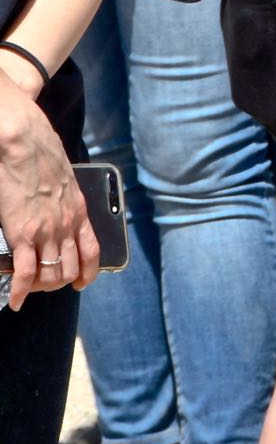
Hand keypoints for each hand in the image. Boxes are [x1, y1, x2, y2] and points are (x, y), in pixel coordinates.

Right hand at [0, 73, 98, 308]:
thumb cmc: (41, 153)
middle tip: (47, 284)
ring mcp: (46, 232)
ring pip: (50, 275)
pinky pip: (25, 274)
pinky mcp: (24, 234)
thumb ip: (64, 199)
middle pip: (69, 268)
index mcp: (78, 211)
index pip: (92, 251)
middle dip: (59, 282)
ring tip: (30, 289)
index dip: (87, 273)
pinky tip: (15, 301)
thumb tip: (58, 207)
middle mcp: (66, 226)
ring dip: (41, 287)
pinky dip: (20, 292)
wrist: (25, 142)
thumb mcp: (65, 179)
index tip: (80, 282)